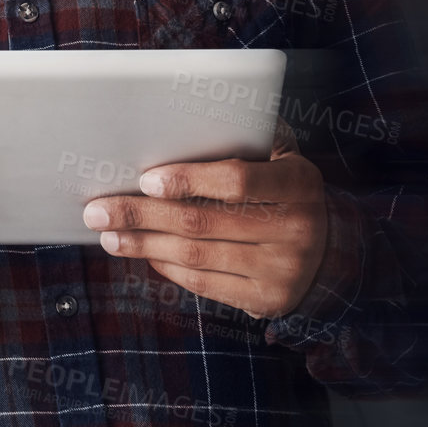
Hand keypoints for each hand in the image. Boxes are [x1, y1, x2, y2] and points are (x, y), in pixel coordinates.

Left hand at [84, 138, 326, 318]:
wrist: (330, 250)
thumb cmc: (283, 189)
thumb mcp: (279, 157)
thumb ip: (241, 139)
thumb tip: (170, 125)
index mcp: (298, 184)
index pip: (237, 181)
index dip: (188, 179)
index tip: (144, 180)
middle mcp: (295, 229)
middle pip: (202, 223)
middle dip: (141, 215)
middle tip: (97, 210)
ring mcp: (282, 270)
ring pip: (196, 256)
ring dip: (143, 244)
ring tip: (108, 234)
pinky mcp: (267, 301)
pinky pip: (205, 283)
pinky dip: (166, 266)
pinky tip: (142, 252)